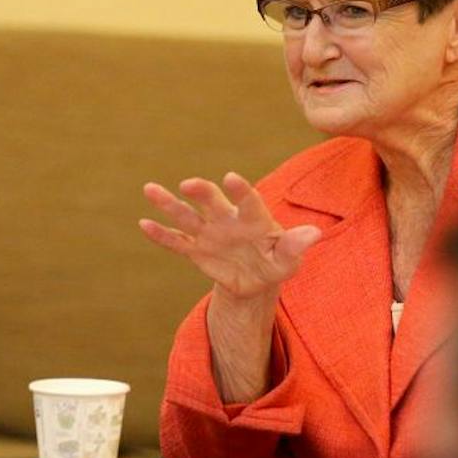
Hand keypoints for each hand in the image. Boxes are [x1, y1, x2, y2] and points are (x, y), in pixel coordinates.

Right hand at [139, 172, 321, 303]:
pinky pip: (176, 241)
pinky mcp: (196, 250)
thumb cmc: (277, 262)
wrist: (256, 279)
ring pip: (186, 216)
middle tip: (188, 184)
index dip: (240, 190)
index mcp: (253, 218)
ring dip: (168, 203)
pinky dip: (161, 234)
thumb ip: (295, 246)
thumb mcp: (288, 260)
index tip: (230, 178)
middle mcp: (227, 219)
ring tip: (150, 188)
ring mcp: (209, 233)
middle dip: (201, 192)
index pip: (247, 200)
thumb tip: (314, 234)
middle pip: (212, 202)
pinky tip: (144, 224)